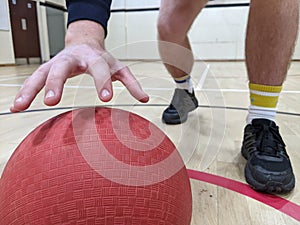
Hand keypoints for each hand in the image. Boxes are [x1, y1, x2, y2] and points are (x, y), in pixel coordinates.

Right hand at [10, 21, 148, 111]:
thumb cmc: (102, 59)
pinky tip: (17, 105)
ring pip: (41, 74)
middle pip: (62, 68)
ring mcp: (57, 63)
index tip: (106, 99)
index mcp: (95, 58)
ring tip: (20, 106)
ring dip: (30, 89)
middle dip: (56, 84)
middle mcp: (73, 59)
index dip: (103, 83)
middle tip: (52, 101)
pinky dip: (25, 92)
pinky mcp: (47, 68)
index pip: (99, 70)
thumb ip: (131, 83)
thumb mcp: (119, 68)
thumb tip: (145, 98)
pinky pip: (33, 79)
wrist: (84, 43)